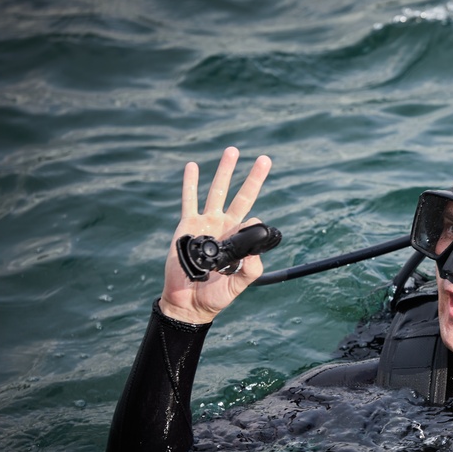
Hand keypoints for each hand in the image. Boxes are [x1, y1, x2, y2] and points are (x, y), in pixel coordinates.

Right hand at [159, 147, 271, 323]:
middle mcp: (225, 225)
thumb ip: (252, 268)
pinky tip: (193, 166)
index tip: (243, 242)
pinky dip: (190, 183)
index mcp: (239, 238)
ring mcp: (206, 222)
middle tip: (264, 159)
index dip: (253, 225)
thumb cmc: (216, 294)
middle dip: (253, 177)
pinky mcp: (187, 224)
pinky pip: (189, 200)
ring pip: (217, 190)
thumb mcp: (241, 283)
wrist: (189, 300)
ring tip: (232, 151)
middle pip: (241, 196)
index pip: (252, 220)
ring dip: (225, 170)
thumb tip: (256, 250)